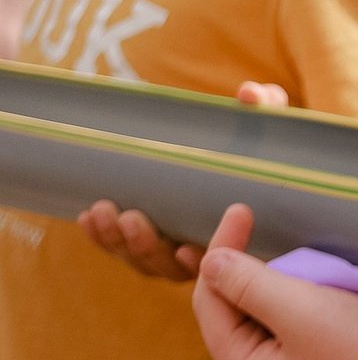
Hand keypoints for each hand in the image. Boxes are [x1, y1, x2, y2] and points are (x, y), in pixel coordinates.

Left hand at [79, 80, 293, 278]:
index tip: (187, 249)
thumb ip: (265, 107)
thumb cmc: (261, 140)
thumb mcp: (268, 121)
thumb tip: (248, 94)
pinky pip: (122, 248)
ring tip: (101, 209)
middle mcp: (208, 248)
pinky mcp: (151, 240)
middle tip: (131, 218)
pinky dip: (103, 237)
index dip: (202, 259)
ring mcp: (176, 249)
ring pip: (142, 260)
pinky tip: (87, 217)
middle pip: (172, 265)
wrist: (244, 150)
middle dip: (145, 246)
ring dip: (117, 241)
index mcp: (242, 232)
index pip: (222, 258)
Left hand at [191, 204, 357, 359]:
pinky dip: (286, 293)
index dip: (220, 253)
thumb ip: (249, 283)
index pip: (210, 302)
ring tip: (272, 246)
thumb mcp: (300, 308)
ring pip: (260, 315)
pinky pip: (287, 322)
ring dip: (263, 278)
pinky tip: (300, 277)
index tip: (241, 208)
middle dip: (235, 267)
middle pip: (230, 310)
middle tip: (246, 218)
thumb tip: (209, 261)